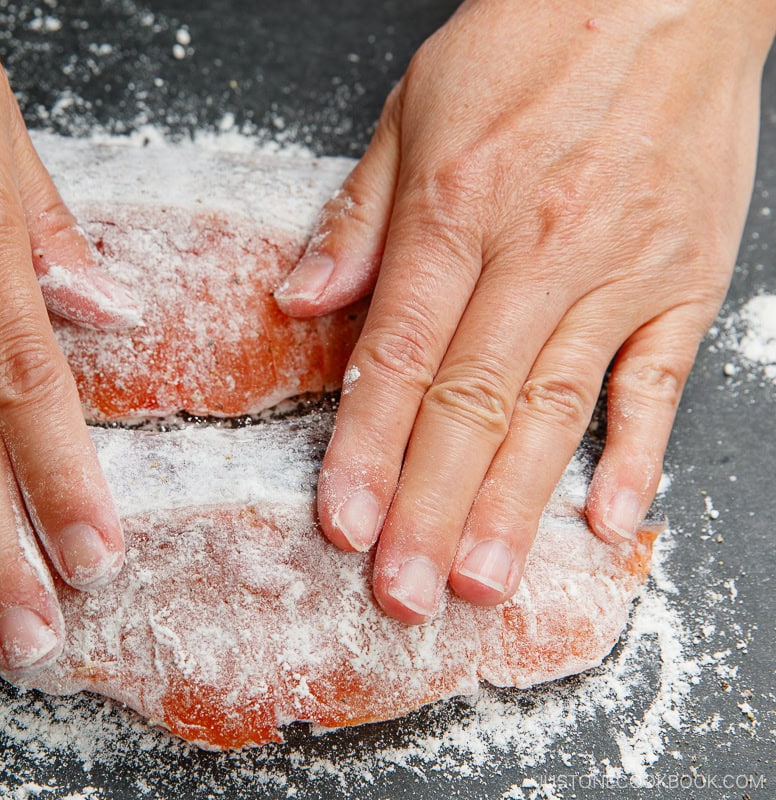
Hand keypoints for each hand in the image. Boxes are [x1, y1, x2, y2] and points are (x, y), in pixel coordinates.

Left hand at [275, 0, 773, 621]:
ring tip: (481, 583)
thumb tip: (299, 302)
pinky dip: (634, 452)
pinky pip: (658, 380)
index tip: (342, 523)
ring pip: (555, 409)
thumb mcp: (414, 108)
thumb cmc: (530, 41)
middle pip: (471, 404)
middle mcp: (537, 250)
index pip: (398, 357)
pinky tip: (605, 521)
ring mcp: (619, 270)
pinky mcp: (684, 278)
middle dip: (431, 509)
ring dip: (515, 505)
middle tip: (402, 593)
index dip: (365, 449)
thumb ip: (358, 218)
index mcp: (456, 210)